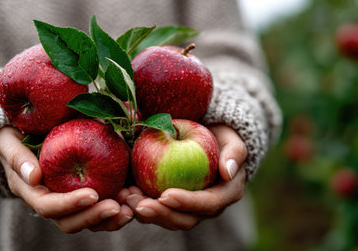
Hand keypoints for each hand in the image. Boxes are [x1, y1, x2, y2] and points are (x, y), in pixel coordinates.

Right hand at [0, 126, 132, 232]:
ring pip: (90, 220)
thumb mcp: (9, 142)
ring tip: (130, 210)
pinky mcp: (89, 193)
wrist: (25, 135)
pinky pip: (103, 206)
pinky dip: (119, 206)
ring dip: (111, 219)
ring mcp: (72, 201)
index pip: (49, 207)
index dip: (70, 204)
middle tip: (118, 208)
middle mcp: (53, 203)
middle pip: (72, 222)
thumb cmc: (15, 137)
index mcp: (33, 193)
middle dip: (95, 217)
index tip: (92, 194)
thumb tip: (34, 176)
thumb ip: (18, 157)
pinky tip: (135, 198)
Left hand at [125, 124, 246, 229]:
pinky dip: (138, 204)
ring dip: (145, 212)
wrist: (211, 139)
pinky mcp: (170, 203)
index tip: (166, 195)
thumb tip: (229, 171)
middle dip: (160, 214)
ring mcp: (187, 208)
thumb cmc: (223, 138)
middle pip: (184, 219)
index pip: (207, 204)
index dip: (187, 202)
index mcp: (225, 195)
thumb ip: (235, 153)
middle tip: (139, 204)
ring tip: (126, 198)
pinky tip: (122, 194)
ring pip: (166, 218)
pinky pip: (154, 208)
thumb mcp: (233, 140)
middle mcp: (206, 207)